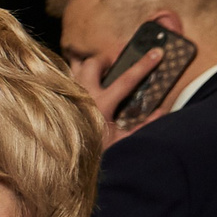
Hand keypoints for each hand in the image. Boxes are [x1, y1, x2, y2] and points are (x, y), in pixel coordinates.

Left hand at [68, 29, 172, 150]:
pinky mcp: (56, 100)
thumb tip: (160, 111)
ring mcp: (67, 96)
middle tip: (118, 62)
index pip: (126, 79)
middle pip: (93, 63)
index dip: (144, 65)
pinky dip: (76, 79)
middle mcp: (82, 97)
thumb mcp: (122, 141)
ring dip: (89, 68)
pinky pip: (66, 81)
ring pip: (76, 69)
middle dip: (107, 59)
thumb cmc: (93, 152)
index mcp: (100, 106)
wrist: (63, 163)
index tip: (157, 52)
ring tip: (101, 72)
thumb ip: (143, 126)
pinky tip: (85, 86)